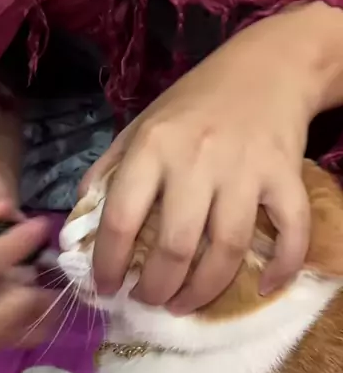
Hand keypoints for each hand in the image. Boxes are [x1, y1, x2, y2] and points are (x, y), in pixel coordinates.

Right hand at [0, 129, 54, 351]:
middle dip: (8, 312)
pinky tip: (59, 296)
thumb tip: (1, 209)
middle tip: (38, 287)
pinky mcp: (4, 324)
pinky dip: (47, 322)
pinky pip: (24, 338)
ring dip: (34, 319)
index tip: (41, 225)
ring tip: (56, 290)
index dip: (9, 248)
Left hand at [85, 9, 320, 312]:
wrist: (267, 67)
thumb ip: (109, 172)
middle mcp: (197, 159)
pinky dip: (282, 266)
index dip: (108, 264)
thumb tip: (80, 224)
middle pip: (175, 246)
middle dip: (157, 288)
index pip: (121, 219)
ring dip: (203, 290)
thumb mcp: (141, 126)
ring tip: (184, 305)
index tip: (106, 287)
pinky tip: (264, 289)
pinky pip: (291, 231)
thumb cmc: (194, 104)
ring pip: (226, 249)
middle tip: (149, 301)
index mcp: (153, 146)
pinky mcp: (286, 175)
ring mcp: (245, 169)